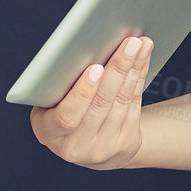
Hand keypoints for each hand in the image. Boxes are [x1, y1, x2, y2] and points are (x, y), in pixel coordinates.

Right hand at [31, 35, 153, 168]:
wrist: (86, 144)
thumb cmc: (62, 111)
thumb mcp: (49, 104)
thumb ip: (59, 86)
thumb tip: (88, 50)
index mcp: (48, 132)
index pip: (66, 116)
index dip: (82, 93)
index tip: (96, 68)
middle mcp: (75, 146)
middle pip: (101, 104)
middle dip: (117, 69)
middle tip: (129, 43)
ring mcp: (102, 147)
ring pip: (121, 101)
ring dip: (133, 68)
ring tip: (140, 43)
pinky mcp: (124, 142)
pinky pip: (133, 104)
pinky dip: (139, 76)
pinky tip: (142, 57)